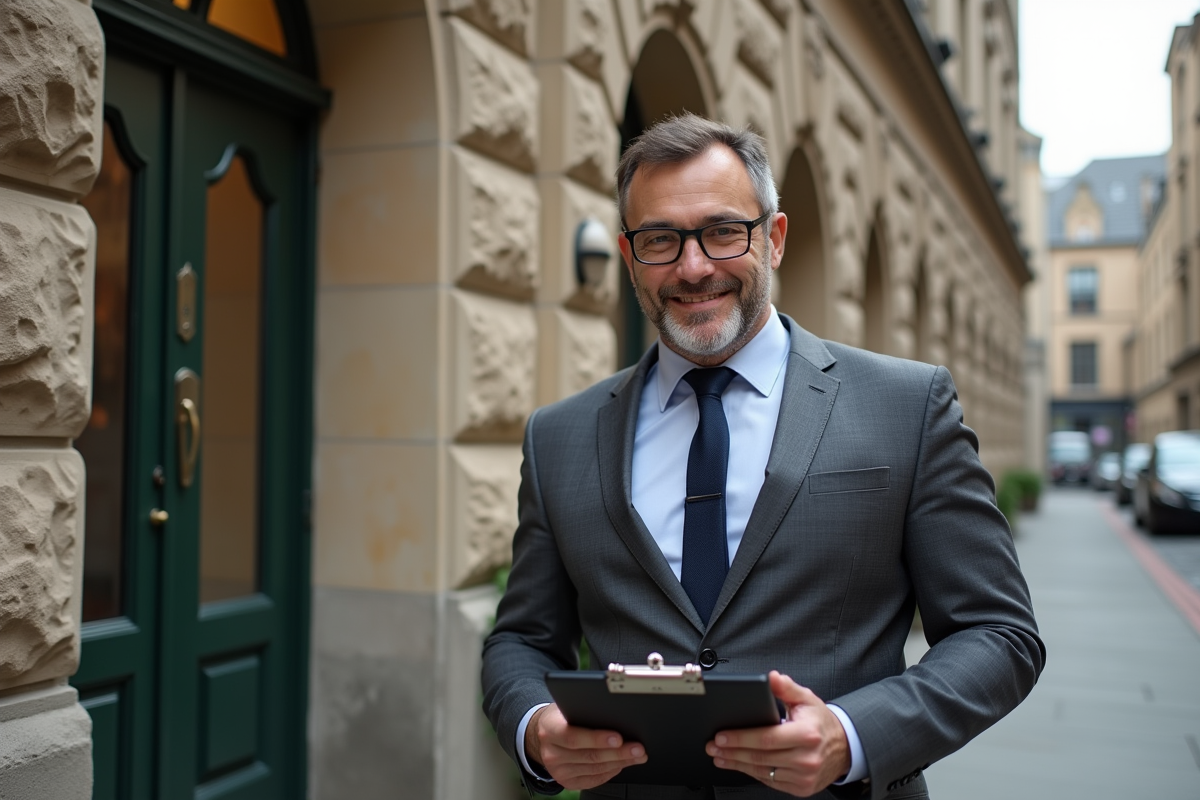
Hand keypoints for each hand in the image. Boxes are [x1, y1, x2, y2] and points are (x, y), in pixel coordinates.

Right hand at [525, 704, 647, 789]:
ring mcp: (558, 770)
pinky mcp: (566, 781)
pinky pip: (593, 779)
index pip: (573, 736)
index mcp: (549, 729)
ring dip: (620, 762)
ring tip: (637, 755)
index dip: (596, 738)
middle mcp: (551, 752)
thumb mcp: (567, 706)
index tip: (619, 737)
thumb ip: (585, 707)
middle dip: (617, 752)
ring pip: (595, 768)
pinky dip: (611, 772)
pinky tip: (622, 763)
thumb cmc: (561, 717)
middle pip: (588, 755)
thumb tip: (615, 707)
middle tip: (638, 748)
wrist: (543, 733)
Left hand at [706, 671, 850, 796]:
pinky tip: (740, 765)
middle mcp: (806, 758)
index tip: (721, 736)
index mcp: (807, 734)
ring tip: (720, 756)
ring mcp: (804, 776)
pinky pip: (770, 781)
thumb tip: (771, 677)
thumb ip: (786, 688)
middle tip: (712, 746)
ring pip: (762, 771)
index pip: (766, 738)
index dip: (741, 737)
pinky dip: (753, 773)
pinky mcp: (801, 788)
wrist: (843, 748)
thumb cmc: (821, 722)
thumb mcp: (807, 699)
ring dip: (737, 764)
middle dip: (732, 751)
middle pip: (760, 757)